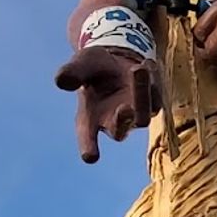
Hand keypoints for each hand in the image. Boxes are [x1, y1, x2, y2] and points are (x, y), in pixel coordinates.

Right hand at [55, 47, 159, 163]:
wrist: (116, 59)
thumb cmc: (93, 68)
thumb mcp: (81, 64)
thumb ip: (72, 73)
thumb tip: (60, 80)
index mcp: (90, 119)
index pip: (87, 136)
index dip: (88, 147)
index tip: (90, 156)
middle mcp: (114, 122)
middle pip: (120, 130)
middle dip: (123, 120)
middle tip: (124, 108)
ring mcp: (136, 114)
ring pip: (143, 113)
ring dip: (141, 92)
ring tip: (138, 68)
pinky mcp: (153, 102)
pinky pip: (156, 95)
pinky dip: (152, 79)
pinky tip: (146, 63)